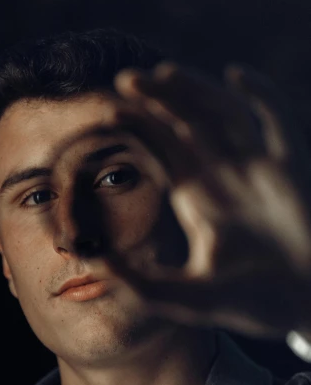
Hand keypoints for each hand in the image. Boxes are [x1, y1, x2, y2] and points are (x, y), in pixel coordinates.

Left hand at [104, 60, 310, 339]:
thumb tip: (95, 268)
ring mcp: (259, 169)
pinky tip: (236, 75)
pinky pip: (278, 122)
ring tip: (162, 74)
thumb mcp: (187, 297)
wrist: (305, 310)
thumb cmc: (252, 303)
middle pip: (187, 123)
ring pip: (224, 114)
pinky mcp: (291, 171)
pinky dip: (263, 96)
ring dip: (196, 91)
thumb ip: (142, 285)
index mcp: (199, 197)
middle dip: (159, 100)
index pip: (163, 150)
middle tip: (124, 80)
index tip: (107, 115)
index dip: (139, 129)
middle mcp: (225, 176)